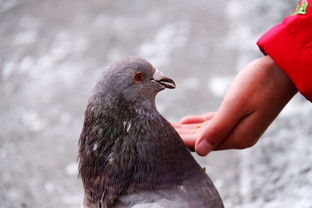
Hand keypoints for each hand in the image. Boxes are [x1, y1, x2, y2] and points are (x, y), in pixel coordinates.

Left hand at [173, 56, 296, 155]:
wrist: (282, 68)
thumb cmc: (261, 83)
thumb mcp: (236, 105)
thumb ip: (217, 128)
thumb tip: (200, 151)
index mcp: (238, 137)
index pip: (202, 144)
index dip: (181, 140)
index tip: (162, 136)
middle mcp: (238, 136)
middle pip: (202, 139)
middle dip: (181, 136)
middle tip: (159, 132)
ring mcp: (239, 126)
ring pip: (206, 131)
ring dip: (187, 129)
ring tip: (167, 127)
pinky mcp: (238, 116)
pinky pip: (213, 123)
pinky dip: (198, 123)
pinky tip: (185, 122)